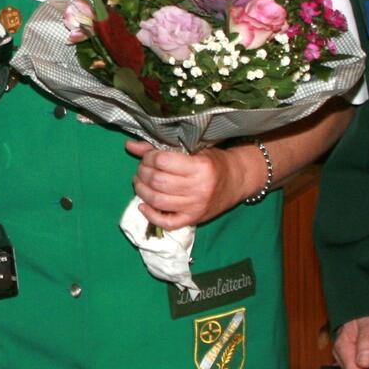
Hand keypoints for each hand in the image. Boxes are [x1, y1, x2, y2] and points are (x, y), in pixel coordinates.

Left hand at [126, 140, 251, 227]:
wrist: (237, 180)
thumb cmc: (214, 161)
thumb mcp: (193, 148)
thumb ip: (160, 148)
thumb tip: (130, 146)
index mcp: (200, 167)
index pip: (163, 161)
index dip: (149, 157)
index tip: (148, 156)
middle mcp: (198, 188)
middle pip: (157, 181)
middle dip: (142, 173)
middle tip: (142, 169)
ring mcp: (195, 207)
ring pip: (158, 201)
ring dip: (141, 191)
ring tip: (140, 183)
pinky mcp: (193, 220)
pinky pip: (166, 223)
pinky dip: (150, 215)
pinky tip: (143, 205)